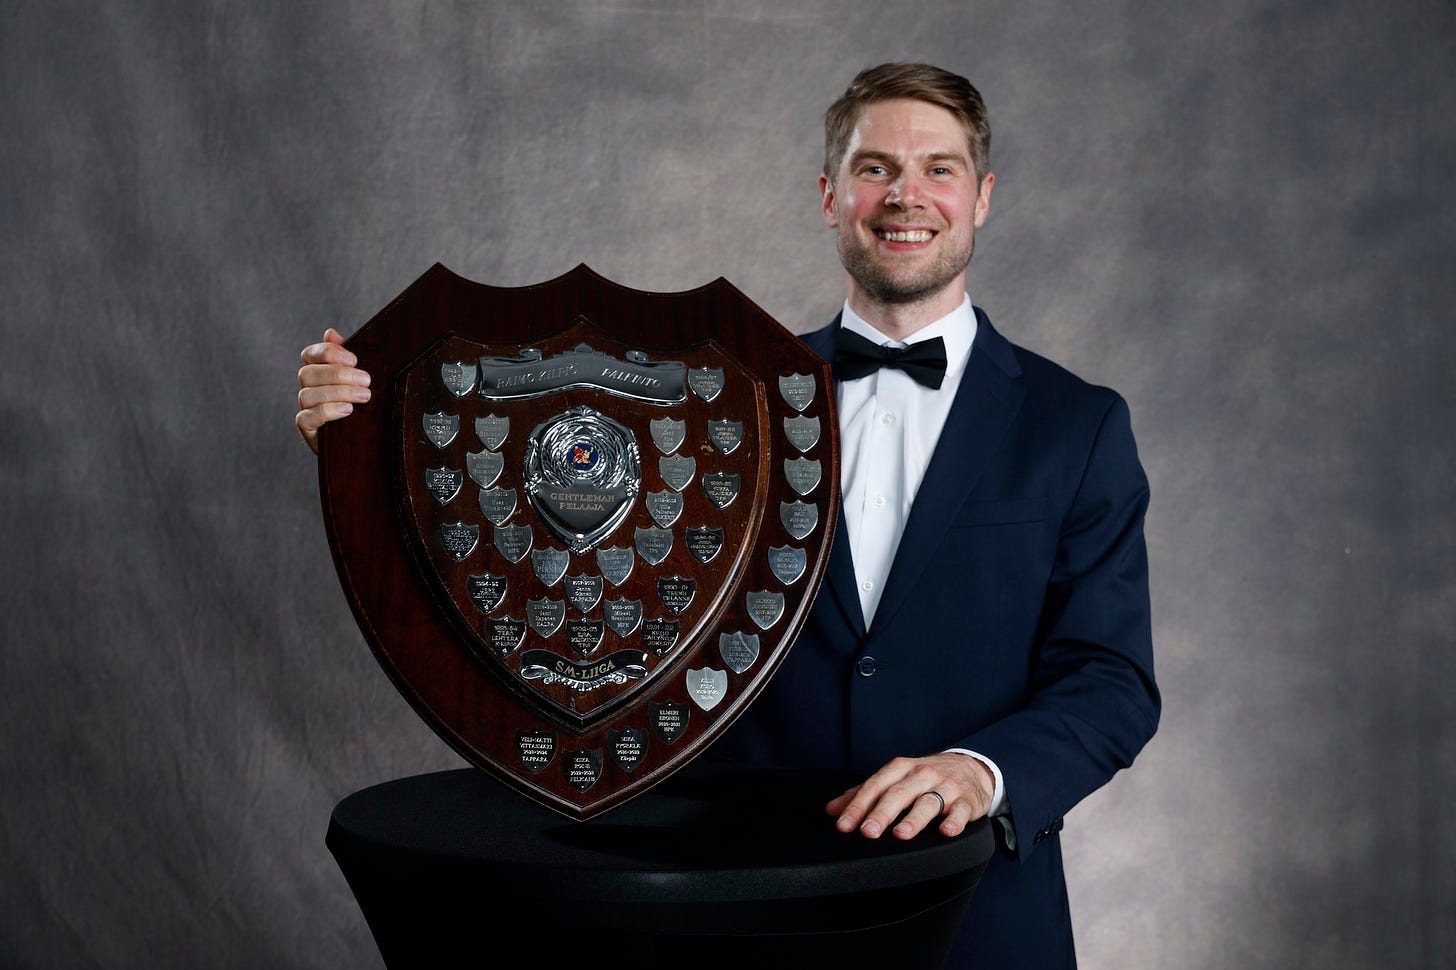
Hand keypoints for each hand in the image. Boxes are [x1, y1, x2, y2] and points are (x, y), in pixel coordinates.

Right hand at [296, 328, 370, 453]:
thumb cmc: (365, 405)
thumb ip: (348, 357)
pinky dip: (328, 410)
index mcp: (319, 371)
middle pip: (308, 373)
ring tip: (364, 396)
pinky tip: (348, 410)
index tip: (354, 359)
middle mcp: (308, 388)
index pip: (310, 354)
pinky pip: (307, 417)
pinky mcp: (308, 429)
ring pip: (307, 394)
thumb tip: (331, 332)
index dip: (327, 353)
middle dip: (338, 374)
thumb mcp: (361, 379)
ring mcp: (305, 409)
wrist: (368, 442)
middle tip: (366, 381)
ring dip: (338, 392)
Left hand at [826, 753, 993, 840]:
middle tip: (867, 832)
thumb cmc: (925, 777)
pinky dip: (954, 821)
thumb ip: (865, 794)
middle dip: (881, 813)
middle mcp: (922, 774)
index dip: (858, 805)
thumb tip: (832, 810)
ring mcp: (946, 786)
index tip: (844, 825)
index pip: (875, 785)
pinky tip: (946, 832)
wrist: (970, 768)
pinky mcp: (967, 800)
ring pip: (929, 802)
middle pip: (898, 793)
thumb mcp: (896, 779)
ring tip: (900, 834)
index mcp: (901, 768)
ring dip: (914, 818)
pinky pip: (961, 811)